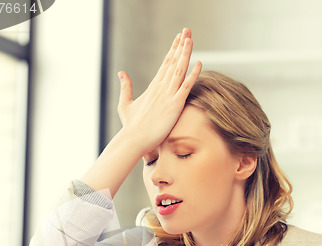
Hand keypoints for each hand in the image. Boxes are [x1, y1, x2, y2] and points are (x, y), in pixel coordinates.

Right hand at [117, 28, 201, 155]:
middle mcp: (161, 88)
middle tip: (187, 30)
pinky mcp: (174, 105)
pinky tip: (199, 63)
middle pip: (173, 62)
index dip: (172, 50)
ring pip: (179, 70)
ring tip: (190, 38)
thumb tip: (121, 72)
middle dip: (180, 45)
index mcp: (152, 87)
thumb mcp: (125, 104)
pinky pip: (186, 87)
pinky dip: (193, 74)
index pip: (165, 64)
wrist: (134, 139)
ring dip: (185, 53)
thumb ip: (125, 87)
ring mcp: (168, 96)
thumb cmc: (130, 126)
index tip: (178, 38)